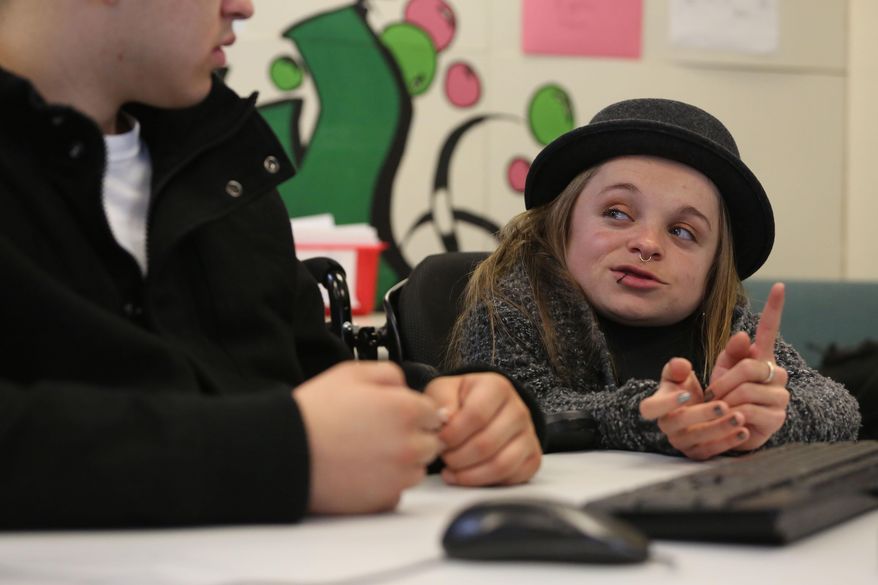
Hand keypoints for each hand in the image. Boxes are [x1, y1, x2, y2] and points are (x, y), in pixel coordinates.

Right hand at [294, 361, 444, 514]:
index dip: (414, 410)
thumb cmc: (315, 413)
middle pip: (431, 442)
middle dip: (413, 436)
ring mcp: (399, 476)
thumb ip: (388, 374)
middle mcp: (410, 445)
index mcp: (406, 410)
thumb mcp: (351, 373)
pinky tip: (362, 471)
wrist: (286, 451)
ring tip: (367, 452)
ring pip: (417, 468)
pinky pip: (398, 491)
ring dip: (402, 461)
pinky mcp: (384, 499)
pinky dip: (386, 483)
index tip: (396, 413)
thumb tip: (406, 387)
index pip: (434, 412)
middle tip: (379, 432)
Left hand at [424, 372, 540, 485]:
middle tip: (444, 456)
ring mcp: (528, 434)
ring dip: (470, 474)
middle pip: (486, 444)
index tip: (439, 440)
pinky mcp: (532, 457)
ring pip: (501, 465)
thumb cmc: (460, 401)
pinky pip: (513, 478)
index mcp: (497, 387)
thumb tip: (445, 419)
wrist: (481, 409)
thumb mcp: (444, 390)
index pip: (476, 415)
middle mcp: (518, 409)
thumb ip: (441, 401)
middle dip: (457, 457)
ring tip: (452, 469)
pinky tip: (468, 476)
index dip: (453, 434)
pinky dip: (486, 482)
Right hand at [640, 357, 743, 459]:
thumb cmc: (683, 389)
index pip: (650, 408)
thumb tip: (680, 365)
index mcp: (657, 406)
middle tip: (724, 405)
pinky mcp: (697, 452)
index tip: (686, 394)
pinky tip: (743, 432)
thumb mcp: (678, 375)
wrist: (693, 408)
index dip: (665, 403)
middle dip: (702, 415)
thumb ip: (677, 367)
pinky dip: (728, 442)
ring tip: (740, 417)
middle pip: (677, 423)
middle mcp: (666, 426)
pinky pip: (711, 451)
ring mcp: (681, 441)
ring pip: (697, 439)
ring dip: (719, 429)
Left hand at [706, 283, 789, 450]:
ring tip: (722, 407)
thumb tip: (742, 334)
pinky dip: (733, 414)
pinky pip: (749, 410)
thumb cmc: (723, 396)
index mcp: (760, 358)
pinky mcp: (776, 418)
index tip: (780, 286)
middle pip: (749, 367)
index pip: (770, 330)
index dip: (775, 309)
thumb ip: (730, 353)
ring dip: (726, 400)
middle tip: (714, 393)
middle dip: (724, 381)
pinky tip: (732, 418)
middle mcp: (776, 373)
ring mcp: (780, 396)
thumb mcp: (721, 371)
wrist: (725, 427)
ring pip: (747, 391)